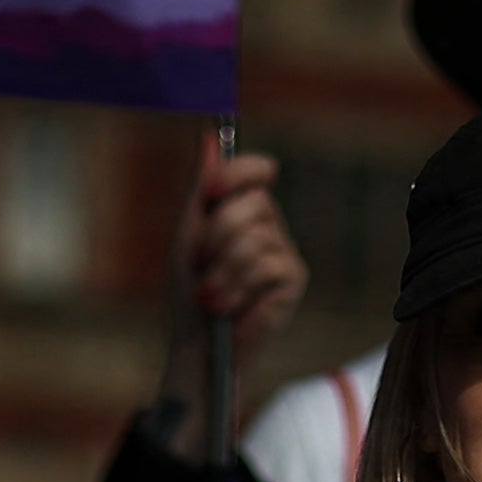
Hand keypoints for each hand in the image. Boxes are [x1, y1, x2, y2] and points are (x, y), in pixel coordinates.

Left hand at [160, 139, 306, 417]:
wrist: (197, 344)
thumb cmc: (190, 293)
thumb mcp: (188, 234)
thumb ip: (200, 189)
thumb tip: (207, 137)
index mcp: (245, 210)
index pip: (256, 170)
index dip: (236, 172)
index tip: (210, 190)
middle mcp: (269, 226)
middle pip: (251, 202)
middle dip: (216, 235)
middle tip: (201, 265)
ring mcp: (284, 252)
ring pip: (254, 238)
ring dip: (221, 271)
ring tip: (210, 295)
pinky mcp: (292, 279)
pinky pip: (264, 265)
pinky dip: (235, 288)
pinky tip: (227, 307)